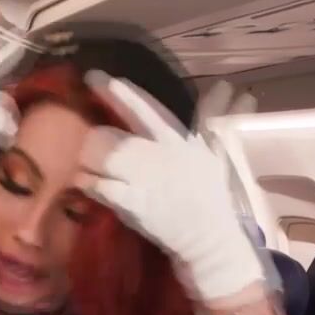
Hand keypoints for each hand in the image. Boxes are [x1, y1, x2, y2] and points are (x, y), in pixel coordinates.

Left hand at [77, 72, 263, 301]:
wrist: (209, 237)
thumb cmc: (210, 194)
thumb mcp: (216, 151)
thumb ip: (214, 119)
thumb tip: (232, 90)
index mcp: (176, 140)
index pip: (144, 109)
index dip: (119, 93)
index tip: (95, 77)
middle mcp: (159, 155)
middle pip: (114, 136)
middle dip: (94, 139)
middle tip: (83, 140)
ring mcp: (145, 180)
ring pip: (103, 158)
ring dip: (87, 159)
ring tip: (82, 163)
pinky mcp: (134, 204)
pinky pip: (100, 187)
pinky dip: (89, 184)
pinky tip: (83, 183)